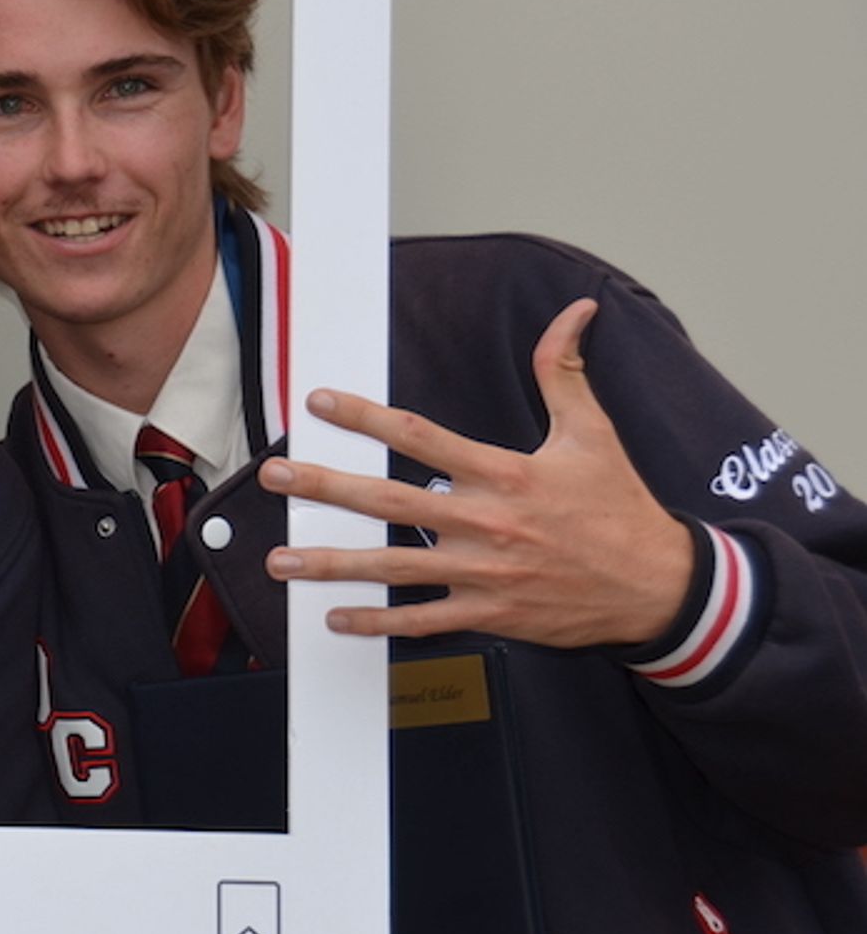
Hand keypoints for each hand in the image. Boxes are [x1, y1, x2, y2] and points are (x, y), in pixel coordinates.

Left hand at [261, 298, 694, 647]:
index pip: (420, 437)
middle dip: (324, 488)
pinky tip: (338, 618)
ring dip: (332, 564)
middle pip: (388, 501)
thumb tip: (574, 312)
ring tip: (281, 559)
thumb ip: (565, 372)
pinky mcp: (489, 612)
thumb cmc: (621, 509)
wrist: (658, 587)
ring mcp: (483, 572)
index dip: (365, 417)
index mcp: (504, 474)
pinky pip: (422, 620)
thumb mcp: (594, 433)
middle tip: (275, 477)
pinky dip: (378, 622)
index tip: (320, 403)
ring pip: (392, 566)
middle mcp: (485, 522)